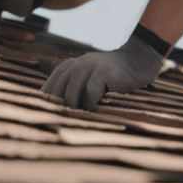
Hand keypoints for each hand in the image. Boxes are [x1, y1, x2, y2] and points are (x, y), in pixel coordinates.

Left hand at [41, 35, 164, 109]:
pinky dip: (90, 103)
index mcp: (68, 67)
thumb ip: (73, 90)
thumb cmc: (110, 78)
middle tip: (62, 121)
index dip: (46, 104)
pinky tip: (96, 107)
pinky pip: (90, 92)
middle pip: (56, 91)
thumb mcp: (88, 80)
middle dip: (58, 108)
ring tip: (80, 116)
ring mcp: (88, 66)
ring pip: (71, 93)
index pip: (48, 87)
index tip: (47, 118)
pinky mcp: (102, 71)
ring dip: (74, 107)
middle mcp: (75, 65)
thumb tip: (57, 114)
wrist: (136, 61)